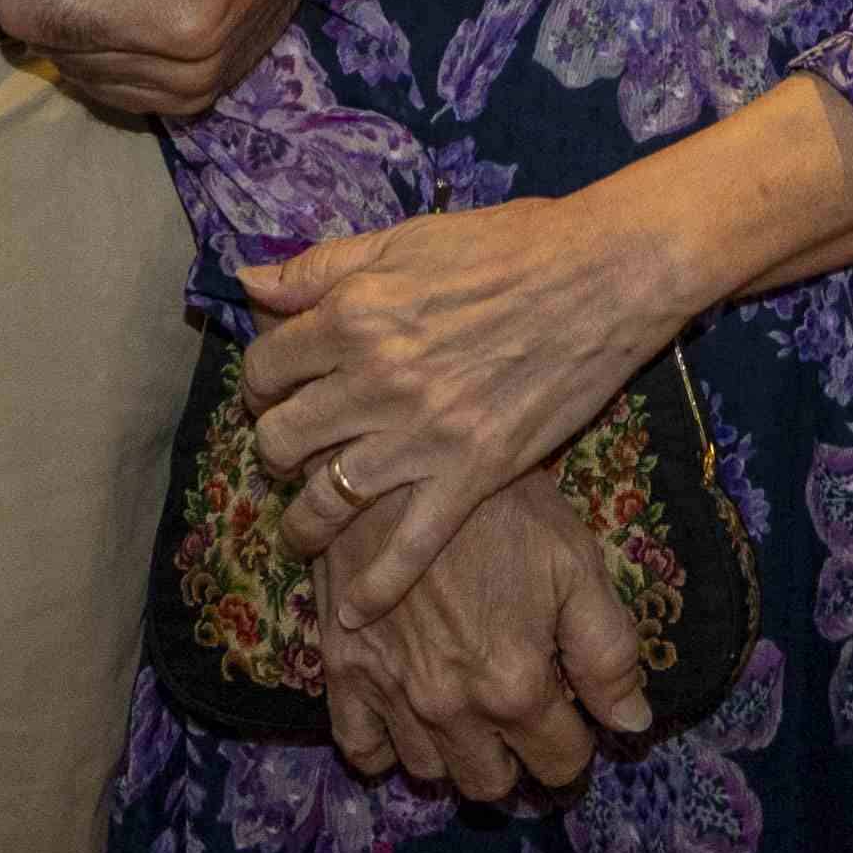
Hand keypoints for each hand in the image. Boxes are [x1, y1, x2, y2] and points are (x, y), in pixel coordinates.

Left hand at [241, 197, 689, 616]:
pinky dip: (377, 588)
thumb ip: (322, 266)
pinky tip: (357, 614)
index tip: (279, 391)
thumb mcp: (405, 238)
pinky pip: (409, 548)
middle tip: (293, 454)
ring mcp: (422, 436)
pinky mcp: (472, 475)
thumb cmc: (509, 246)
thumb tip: (248, 282)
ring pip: (325, 500)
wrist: (604, 277)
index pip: (265, 366)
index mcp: (354, 315)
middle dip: (275, 450)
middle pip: (281, 439)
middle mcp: (374, 381)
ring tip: (304, 531)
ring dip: (303, 523)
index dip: (263, 382)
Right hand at [318, 479, 652, 799]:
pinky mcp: (342, 673)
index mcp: (515, 687)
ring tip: (471, 712)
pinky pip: (362, 750)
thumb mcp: (575, 565)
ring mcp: (391, 695)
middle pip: (492, 784)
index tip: (575, 722)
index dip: (576, 748)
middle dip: (517, 762)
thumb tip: (633, 725)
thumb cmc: (499, 506)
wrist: (401, 460)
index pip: (560, 764)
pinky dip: (387, 747)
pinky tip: (408, 716)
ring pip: (430, 773)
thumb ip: (608, 654)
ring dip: (456, 755)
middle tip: (523, 721)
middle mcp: (451, 709)